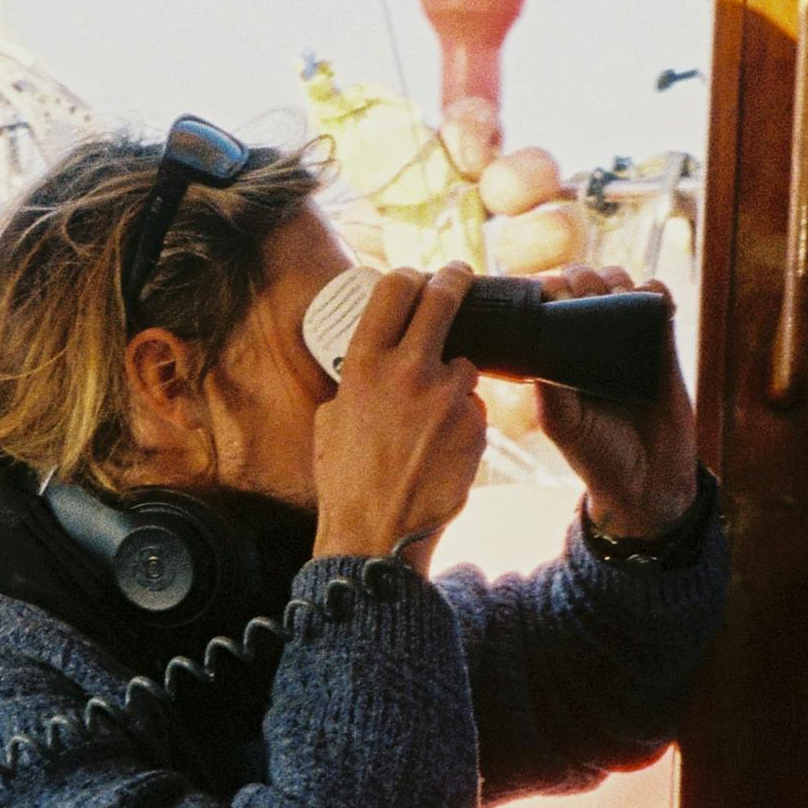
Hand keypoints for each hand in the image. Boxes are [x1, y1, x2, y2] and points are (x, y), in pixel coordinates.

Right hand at [314, 264, 488, 565]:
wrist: (377, 532)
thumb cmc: (346, 480)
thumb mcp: (332, 418)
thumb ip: (356, 381)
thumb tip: (371, 363)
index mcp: (364, 363)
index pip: (394, 288)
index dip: (410, 276)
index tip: (420, 277)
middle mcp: (407, 370)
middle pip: (443, 298)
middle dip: (454, 280)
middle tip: (460, 277)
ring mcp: (447, 395)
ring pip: (465, 364)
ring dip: (453, 379)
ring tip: (430, 420)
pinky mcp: (475, 424)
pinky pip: (474, 406)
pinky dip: (463, 419)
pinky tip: (441, 447)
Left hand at [526, 265, 699, 537]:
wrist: (647, 479)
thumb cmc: (597, 455)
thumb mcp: (562, 424)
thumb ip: (549, 389)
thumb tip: (539, 347)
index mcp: (557, 354)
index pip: (548, 303)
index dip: (548, 288)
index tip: (550, 294)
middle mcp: (588, 341)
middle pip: (583, 282)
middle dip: (581, 278)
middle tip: (583, 297)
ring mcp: (625, 339)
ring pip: (619, 283)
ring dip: (616, 280)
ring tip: (617, 300)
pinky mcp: (660, 343)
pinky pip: (658, 301)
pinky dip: (656, 292)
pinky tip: (653, 304)